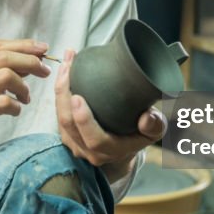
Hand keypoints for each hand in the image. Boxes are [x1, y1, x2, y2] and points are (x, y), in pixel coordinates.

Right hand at [0, 39, 50, 155]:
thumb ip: (2, 69)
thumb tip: (34, 56)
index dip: (24, 45)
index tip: (44, 49)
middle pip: (3, 57)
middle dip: (30, 61)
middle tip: (45, 71)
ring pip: (6, 76)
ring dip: (23, 87)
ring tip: (25, 98)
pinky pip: (4, 102)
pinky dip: (16, 106)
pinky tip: (15, 111)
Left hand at [54, 49, 166, 181]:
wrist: (124, 146)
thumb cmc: (140, 134)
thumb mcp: (155, 130)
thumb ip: (154, 125)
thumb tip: (146, 118)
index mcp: (111, 151)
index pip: (94, 140)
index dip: (84, 120)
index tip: (78, 97)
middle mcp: (89, 151)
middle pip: (68, 125)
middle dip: (64, 95)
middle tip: (68, 69)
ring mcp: (75, 144)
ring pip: (60, 117)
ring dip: (60, 88)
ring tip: (67, 62)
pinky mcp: (66, 134)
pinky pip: (58, 112)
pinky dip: (60, 91)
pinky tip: (66, 70)